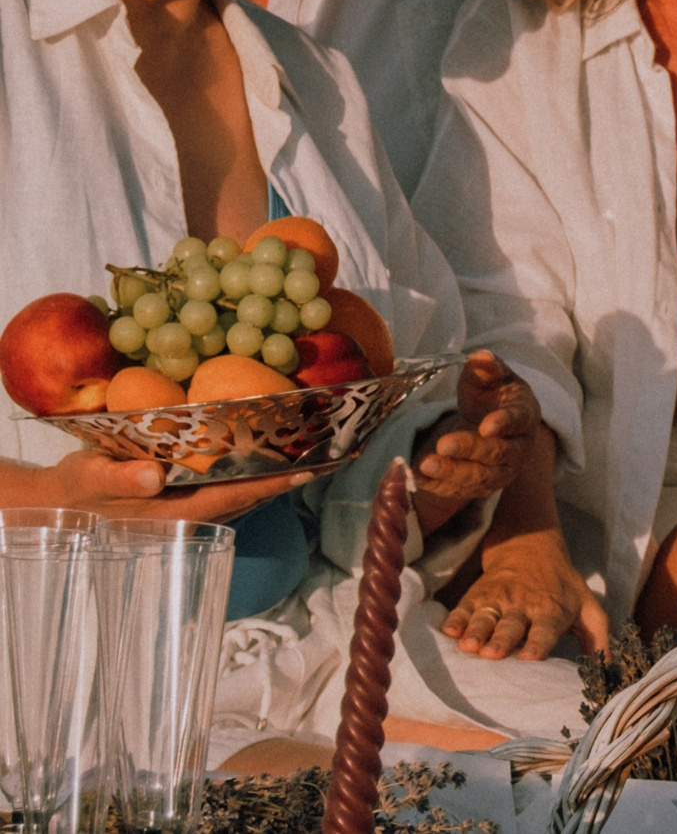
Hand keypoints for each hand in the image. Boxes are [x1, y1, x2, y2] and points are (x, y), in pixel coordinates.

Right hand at [18, 450, 308, 521]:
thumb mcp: (88, 480)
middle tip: (336, 450)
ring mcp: (191, 507)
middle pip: (254, 493)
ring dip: (281, 471)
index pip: (237, 496)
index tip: (314, 468)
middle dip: (293, 475)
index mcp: (175, 513)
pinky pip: (230, 483)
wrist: (57, 503)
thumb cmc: (76, 491)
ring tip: (320, 447)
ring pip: (247, 489)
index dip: (276, 482)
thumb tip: (154, 477)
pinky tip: (274, 447)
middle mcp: (192, 513)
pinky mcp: (186, 496)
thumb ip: (117, 479)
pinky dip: (256, 467)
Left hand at [412, 352, 539, 515]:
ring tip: (426, 463)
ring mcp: (499, 473)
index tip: (485, 425)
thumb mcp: (491, 379)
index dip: (504, 423)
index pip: (519, 421)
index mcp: (525, 417)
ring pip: (479, 478)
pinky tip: (418, 475)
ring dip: (452, 472)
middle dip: (470, 449)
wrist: (488, 428)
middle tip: (444, 443)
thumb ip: (487, 368)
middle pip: (497, 453)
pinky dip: (439, 485)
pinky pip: (459, 491)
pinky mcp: (478, 488)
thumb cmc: (492, 398)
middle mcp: (518, 450)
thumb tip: (480, 357)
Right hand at [440, 528, 607, 660]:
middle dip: (502, 639)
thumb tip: (610, 675)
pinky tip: (449, 630)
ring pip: (486, 618)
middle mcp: (524, 606)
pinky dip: (456, 618)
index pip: (546, 629)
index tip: (529, 657)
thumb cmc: (563, 589)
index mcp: (552, 611)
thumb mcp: (588, 609)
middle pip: (512, 626)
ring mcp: (499, 600)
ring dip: (477, 631)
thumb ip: (598, 642)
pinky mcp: (478, 595)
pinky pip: (465, 608)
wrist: (532, 547)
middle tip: (493, 653)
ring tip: (469, 646)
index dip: (538, 643)